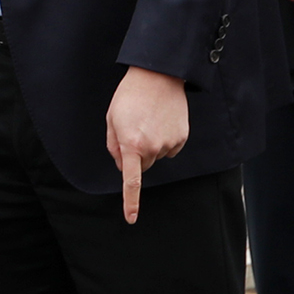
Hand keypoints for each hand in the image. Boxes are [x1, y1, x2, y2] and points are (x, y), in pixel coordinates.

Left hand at [104, 65, 190, 222]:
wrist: (159, 75)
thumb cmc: (130, 96)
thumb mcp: (112, 119)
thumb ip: (114, 146)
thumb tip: (121, 166)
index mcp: (131, 144)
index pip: (131, 180)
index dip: (131, 201)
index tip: (131, 218)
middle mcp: (152, 148)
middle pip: (142, 165)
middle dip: (136, 154)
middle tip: (133, 128)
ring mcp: (169, 143)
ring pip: (156, 156)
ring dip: (150, 144)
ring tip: (148, 119)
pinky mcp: (181, 138)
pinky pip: (170, 148)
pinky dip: (164, 139)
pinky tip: (161, 121)